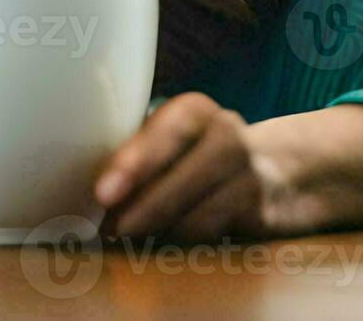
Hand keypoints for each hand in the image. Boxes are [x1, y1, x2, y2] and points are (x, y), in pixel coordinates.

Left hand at [93, 92, 294, 241]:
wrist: (280, 174)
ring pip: (204, 213)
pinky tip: (162, 250)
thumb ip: (135, 154)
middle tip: (110, 230)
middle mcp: (228, 137)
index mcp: (196, 112)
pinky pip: (223, 238)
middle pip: (189, 174)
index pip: (170, 128)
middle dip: (144, 206)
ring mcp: (253, 177)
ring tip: (127, 243)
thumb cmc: (197, 156)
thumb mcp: (172, 141)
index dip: (137, 160)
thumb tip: (82, 190)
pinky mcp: (266, 217)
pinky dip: (188, 247)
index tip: (104, 193)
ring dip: (162, 233)